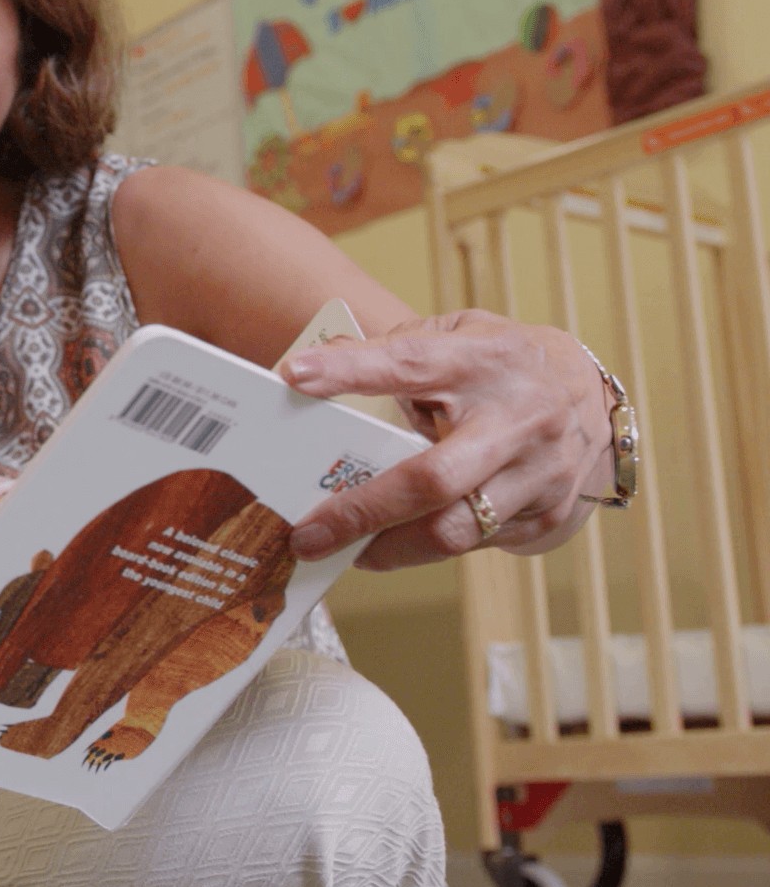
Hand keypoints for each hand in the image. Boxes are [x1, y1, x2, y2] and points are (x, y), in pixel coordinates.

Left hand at [281, 309, 609, 569]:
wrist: (592, 396)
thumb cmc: (499, 365)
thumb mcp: (455, 336)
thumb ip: (390, 350)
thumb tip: (309, 365)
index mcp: (485, 359)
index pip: (411, 362)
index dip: (351, 369)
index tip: (293, 375)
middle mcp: (519, 417)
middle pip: (432, 476)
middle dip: (362, 511)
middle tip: (308, 534)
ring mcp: (539, 471)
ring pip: (453, 528)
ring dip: (387, 548)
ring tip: (341, 550)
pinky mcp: (547, 513)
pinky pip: (473, 545)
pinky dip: (423, 550)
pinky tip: (390, 545)